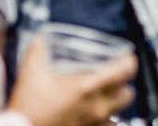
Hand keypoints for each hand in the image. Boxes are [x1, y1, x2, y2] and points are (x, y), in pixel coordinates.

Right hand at [7, 36, 137, 125]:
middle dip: (123, 85)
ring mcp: (94, 125)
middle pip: (128, 94)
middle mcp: (97, 108)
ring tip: (101, 99)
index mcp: (87, 88)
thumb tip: (40, 39)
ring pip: (118, 114)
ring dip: (114, 105)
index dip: (129, 62)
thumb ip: (37, 52)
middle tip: (113, 79)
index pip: (126, 71)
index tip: (125, 58)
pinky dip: (103, 122)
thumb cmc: (28, 109)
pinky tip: (91, 116)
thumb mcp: (31, 75)